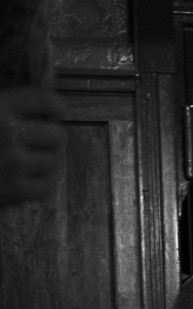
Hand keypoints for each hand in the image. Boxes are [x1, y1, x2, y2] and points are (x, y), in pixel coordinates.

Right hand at [0, 87, 64, 206]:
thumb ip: (3, 105)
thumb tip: (27, 106)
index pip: (45, 101)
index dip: (55, 107)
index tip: (55, 112)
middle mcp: (10, 133)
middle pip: (56, 135)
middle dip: (48, 136)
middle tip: (36, 140)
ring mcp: (15, 165)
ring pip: (52, 162)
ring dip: (42, 161)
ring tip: (25, 160)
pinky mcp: (16, 192)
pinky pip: (46, 187)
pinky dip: (39, 183)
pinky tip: (24, 178)